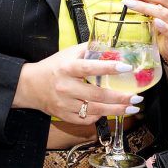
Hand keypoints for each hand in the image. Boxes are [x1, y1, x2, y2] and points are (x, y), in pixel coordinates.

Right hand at [13, 43, 142, 124]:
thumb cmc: (53, 67)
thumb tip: (113, 48)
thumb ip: (89, 49)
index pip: (90, 67)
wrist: (29, 86)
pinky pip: (86, 119)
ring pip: (95, 110)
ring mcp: (65, 104)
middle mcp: (66, 87)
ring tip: (132, 107)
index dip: (109, 68)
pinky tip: (111, 112)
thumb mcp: (68, 54)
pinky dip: (100, 116)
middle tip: (137, 97)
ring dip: (116, 110)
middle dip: (120, 97)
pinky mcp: (64, 115)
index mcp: (67, 68)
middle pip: (97, 95)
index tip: (127, 68)